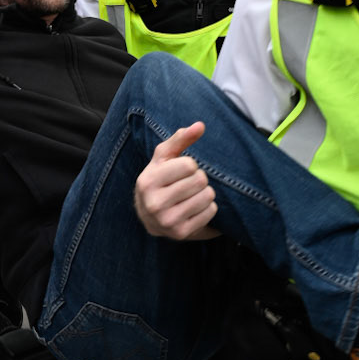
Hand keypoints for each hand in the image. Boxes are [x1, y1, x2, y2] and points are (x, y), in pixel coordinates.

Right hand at [133, 122, 219, 241]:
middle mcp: (154, 203)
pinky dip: (208, 207)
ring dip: (205, 193)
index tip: (182, 171)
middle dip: (199, 178)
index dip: (190, 165)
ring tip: (192, 195)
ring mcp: (167, 221)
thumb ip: (180, 138)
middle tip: (188, 184)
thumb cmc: (160, 179)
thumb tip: (200, 125)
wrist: (149, 216)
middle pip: (200, 180)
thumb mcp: (164, 157)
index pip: (189, 164)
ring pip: (207, 196)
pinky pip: (210, 212)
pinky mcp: (180, 233)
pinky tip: (195, 208)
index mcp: (147, 181)